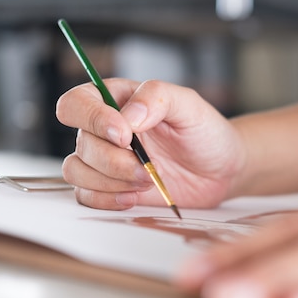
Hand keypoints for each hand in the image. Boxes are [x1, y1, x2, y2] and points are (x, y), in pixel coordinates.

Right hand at [56, 78, 245, 209]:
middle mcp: (104, 129)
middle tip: (149, 165)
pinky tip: (135, 196)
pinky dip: (107, 199)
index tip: (125, 135)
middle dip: (115, 160)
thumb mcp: (189, 105)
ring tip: (147, 180)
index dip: (93, 119)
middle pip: (81, 143)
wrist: (220, 169)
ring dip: (111, 181)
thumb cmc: (205, 132)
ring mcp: (106, 159)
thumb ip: (157, 97)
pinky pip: (86, 196)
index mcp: (117, 99)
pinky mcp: (111, 187)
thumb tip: (127, 115)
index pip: (77, 103)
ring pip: (76, 171)